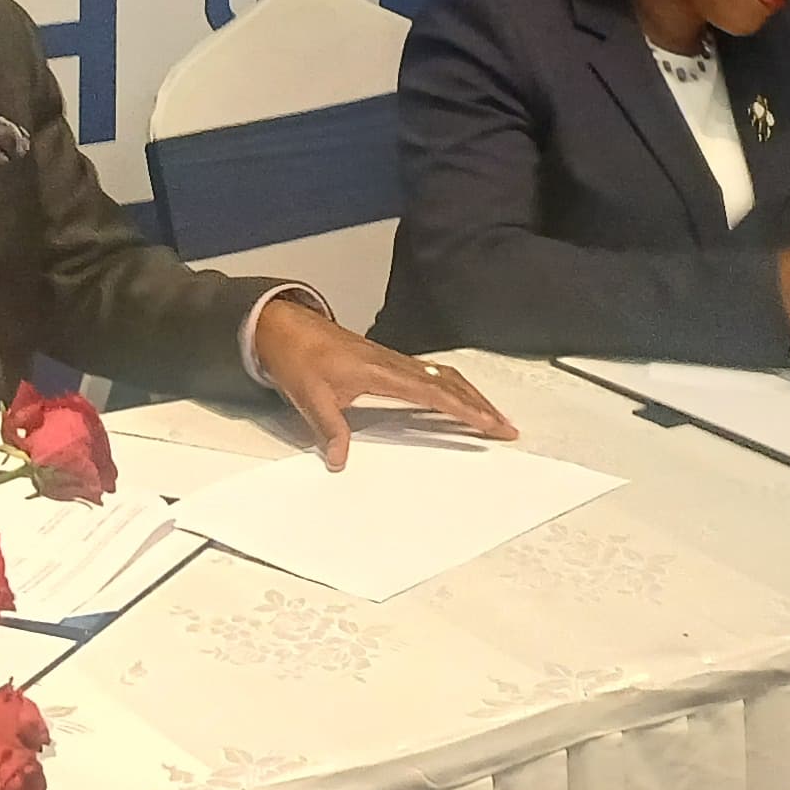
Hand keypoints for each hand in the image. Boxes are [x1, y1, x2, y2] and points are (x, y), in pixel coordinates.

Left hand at [249, 299, 517, 470]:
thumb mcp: (308, 397)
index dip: (465, 409)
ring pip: (443, 376)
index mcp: (381, 371)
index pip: (434, 393)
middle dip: (481, 405)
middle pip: (450, 382)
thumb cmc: (297, 358)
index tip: (490, 424)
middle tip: (506, 427)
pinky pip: (430, 373)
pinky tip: (457, 399)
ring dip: (470, 395)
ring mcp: (393, 360)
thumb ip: (328, 429)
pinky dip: (452, 387)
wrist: (283, 327)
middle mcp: (394, 363)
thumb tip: (340, 461)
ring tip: (491, 417)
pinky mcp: (387, 361)